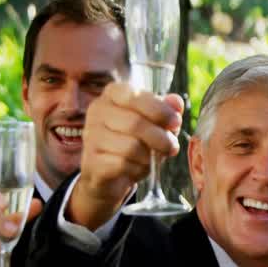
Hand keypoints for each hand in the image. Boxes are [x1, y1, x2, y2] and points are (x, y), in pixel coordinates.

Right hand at [69, 81, 182, 228]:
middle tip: (172, 147)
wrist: (111, 173)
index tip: (176, 123)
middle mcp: (97, 111)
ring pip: (130, 146)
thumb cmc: (136, 141)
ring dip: (149, 156)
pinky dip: (137, 169)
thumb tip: (176, 102)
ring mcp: (91, 136)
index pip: (135, 96)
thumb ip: (166, 111)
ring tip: (152, 159)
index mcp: (113, 94)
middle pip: (135, 123)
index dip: (160, 110)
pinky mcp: (91, 160)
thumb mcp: (155, 123)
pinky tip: (137, 168)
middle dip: (161, 138)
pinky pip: (122, 164)